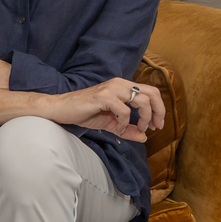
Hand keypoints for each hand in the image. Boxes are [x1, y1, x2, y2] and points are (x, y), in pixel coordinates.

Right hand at [48, 77, 164, 141]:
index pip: (151, 92)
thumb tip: (144, 137)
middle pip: (152, 93)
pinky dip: (124, 121)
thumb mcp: (110, 123)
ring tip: (137, 128)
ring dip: (143, 118)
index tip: (155, 125)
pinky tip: (117, 126)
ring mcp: (111, 89)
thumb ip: (126, 129)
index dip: (159, 109)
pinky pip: (123, 110)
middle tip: (154, 127)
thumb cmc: (84, 113)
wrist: (61, 109)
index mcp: (123, 86)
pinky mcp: (103, 97)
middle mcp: (120, 84)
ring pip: (141, 101)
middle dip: (158, 112)